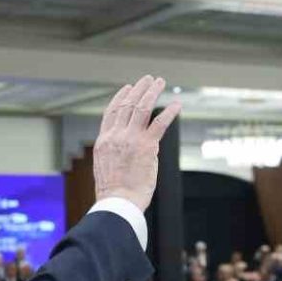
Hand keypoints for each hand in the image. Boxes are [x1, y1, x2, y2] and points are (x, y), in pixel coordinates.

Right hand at [92, 75, 180, 210]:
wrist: (118, 202)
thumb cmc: (114, 192)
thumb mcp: (106, 167)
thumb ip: (113, 153)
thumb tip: (123, 152)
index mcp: (104, 141)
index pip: (111, 112)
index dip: (120, 97)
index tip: (127, 88)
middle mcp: (116, 136)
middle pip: (127, 105)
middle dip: (139, 89)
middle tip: (148, 79)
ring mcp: (131, 139)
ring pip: (142, 108)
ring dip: (152, 92)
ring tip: (160, 82)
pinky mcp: (147, 146)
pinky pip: (160, 123)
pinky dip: (170, 112)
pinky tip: (177, 104)